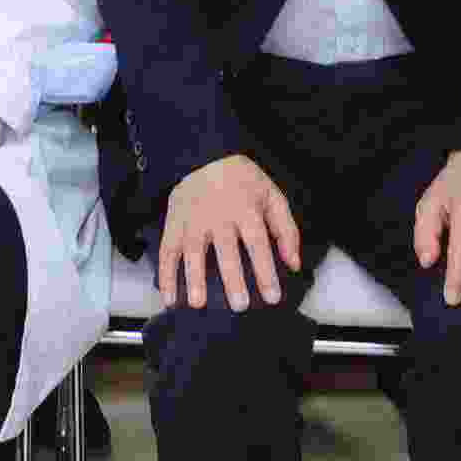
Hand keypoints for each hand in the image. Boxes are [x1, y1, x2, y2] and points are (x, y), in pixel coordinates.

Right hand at [157, 154, 301, 311]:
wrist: (203, 155)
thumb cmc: (243, 181)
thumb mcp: (271, 196)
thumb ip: (285, 229)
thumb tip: (294, 264)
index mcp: (246, 209)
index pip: (258, 243)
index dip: (266, 271)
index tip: (273, 297)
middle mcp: (218, 215)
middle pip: (226, 250)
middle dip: (232, 279)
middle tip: (239, 305)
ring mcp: (193, 219)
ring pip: (193, 250)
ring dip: (194, 278)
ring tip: (198, 303)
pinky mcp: (174, 223)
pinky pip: (167, 250)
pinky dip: (166, 274)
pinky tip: (170, 297)